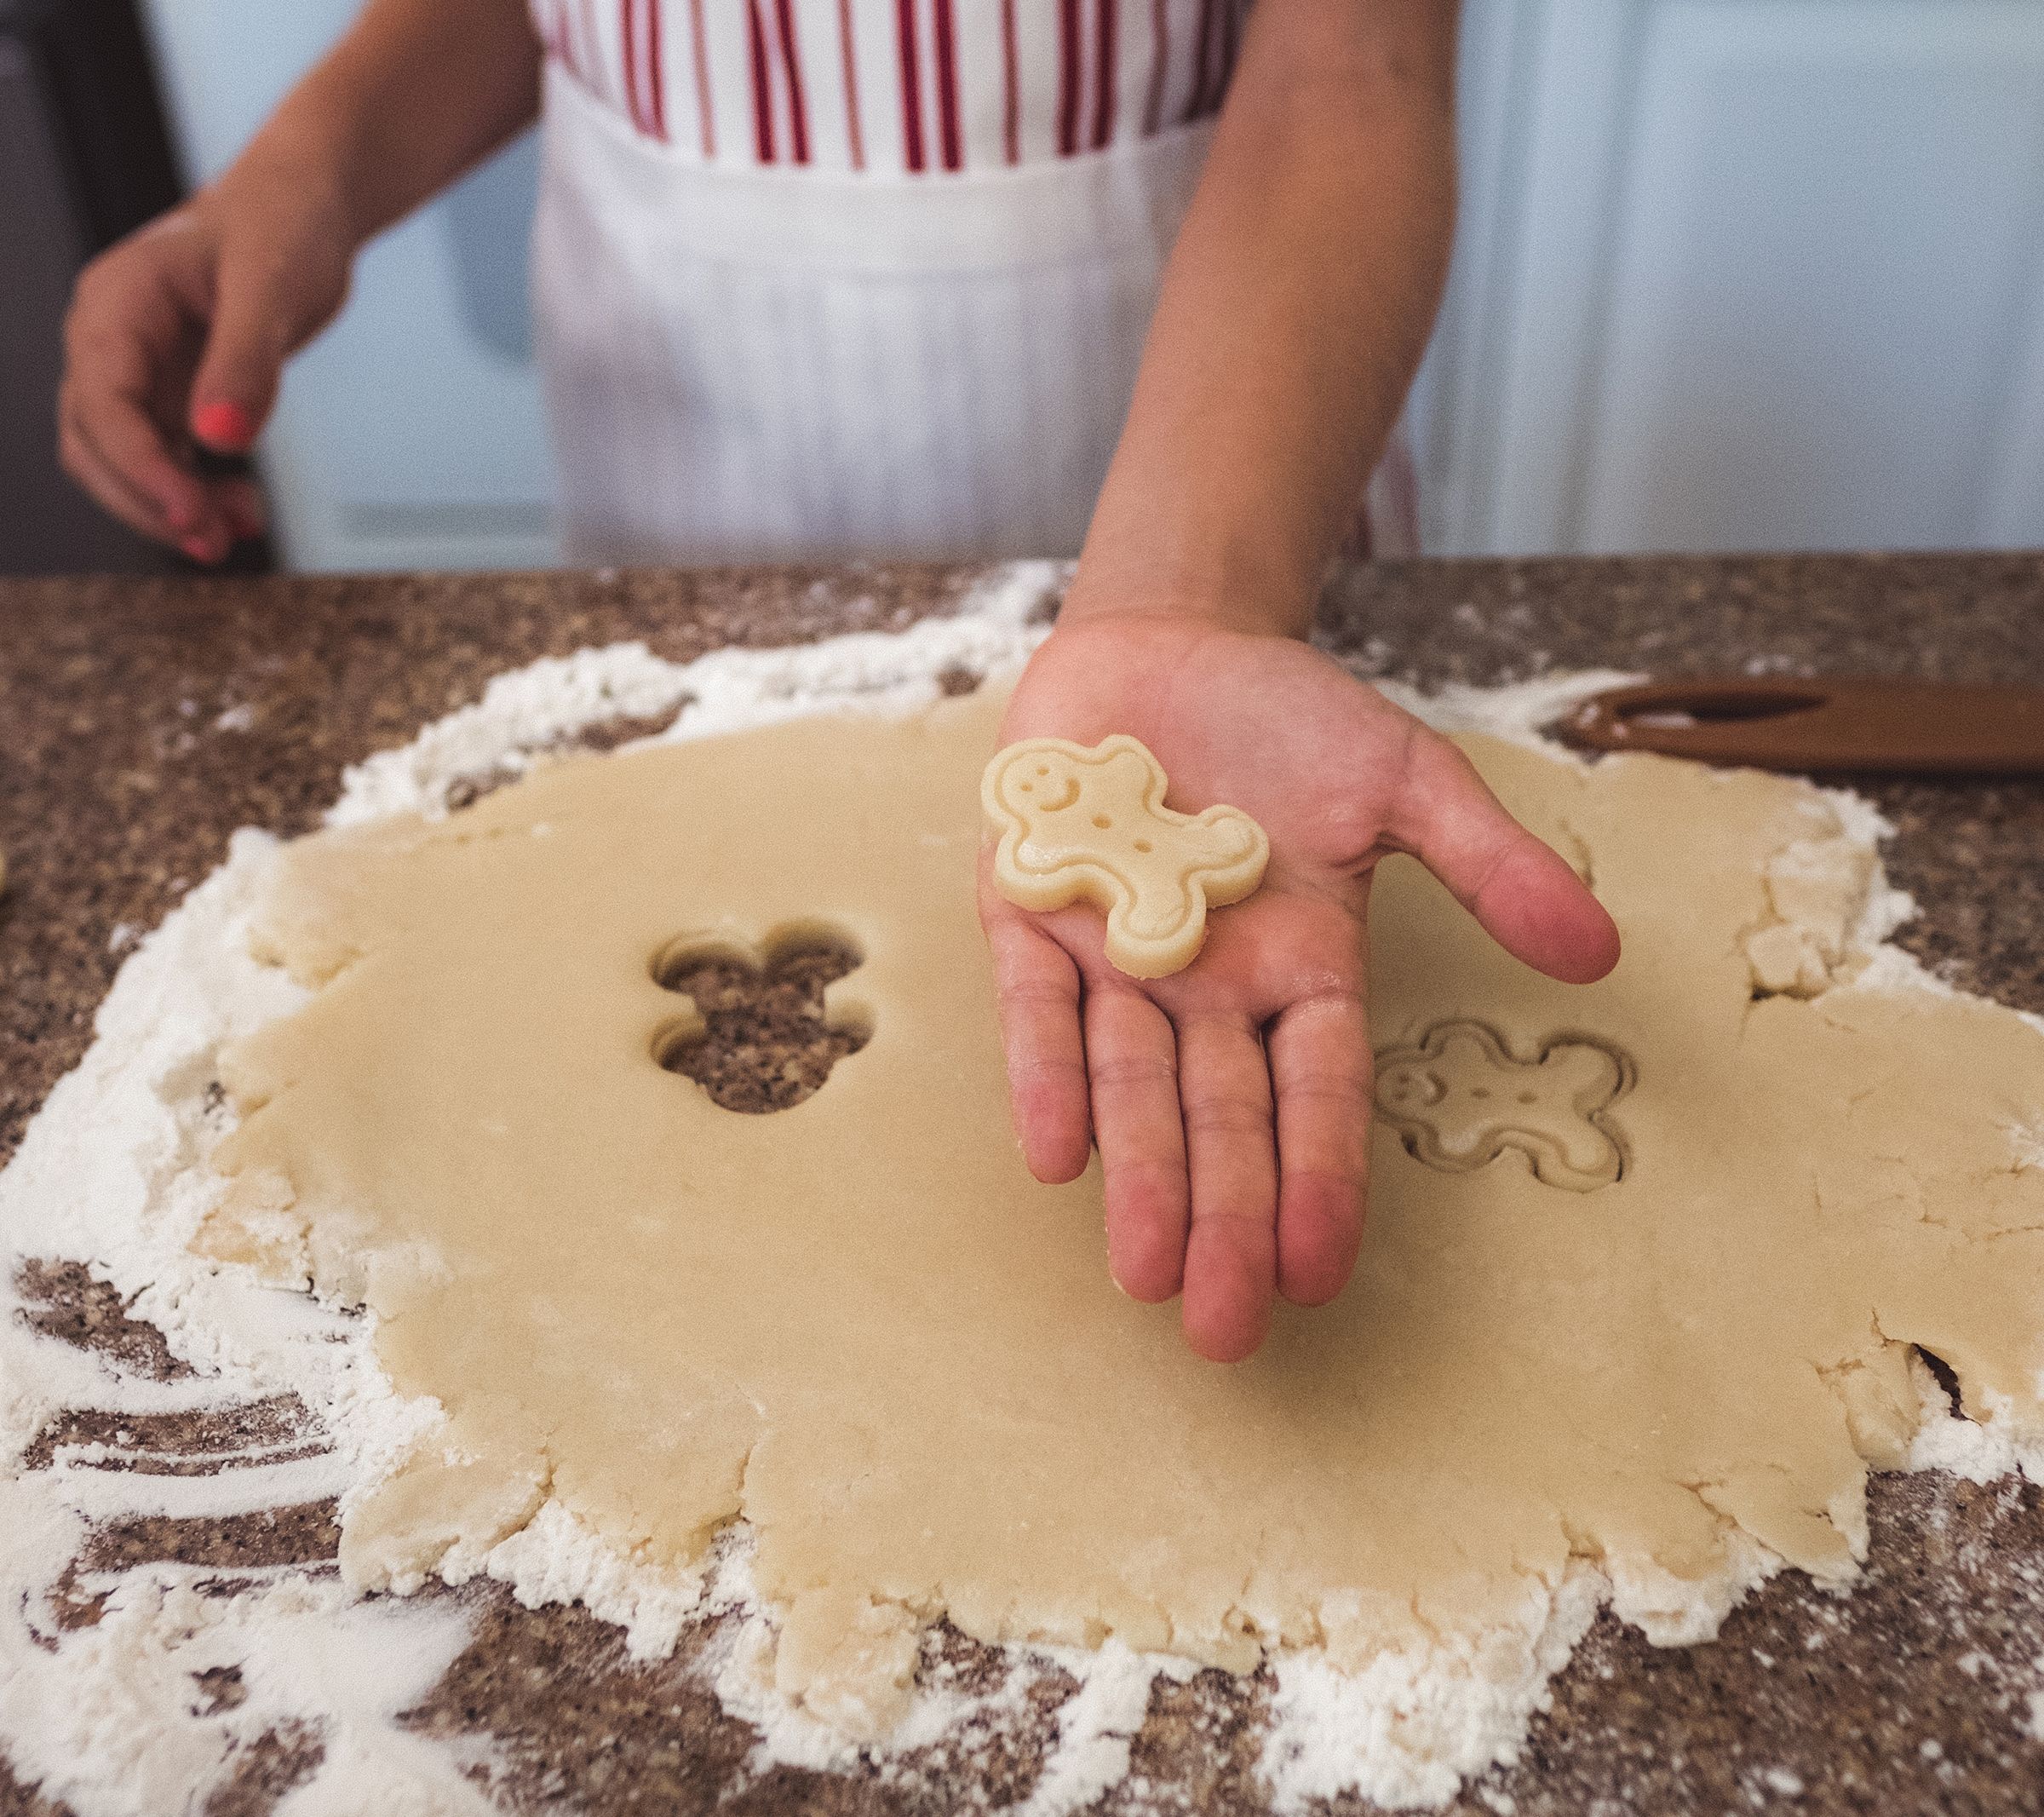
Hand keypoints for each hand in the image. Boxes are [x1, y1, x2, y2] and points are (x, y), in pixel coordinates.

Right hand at [59, 175, 353, 562]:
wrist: (302, 208)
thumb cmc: (282, 225)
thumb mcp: (270, 288)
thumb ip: (244, 364)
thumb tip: (220, 439)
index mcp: (117, 304)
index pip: (102, 403)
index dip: (139, 468)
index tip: (189, 515)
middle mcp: (111, 339)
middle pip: (94, 442)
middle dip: (147, 500)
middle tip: (212, 544)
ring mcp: (138, 368)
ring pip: (123, 459)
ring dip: (170, 505)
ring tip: (237, 532)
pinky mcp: (171, 391)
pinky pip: (165, 457)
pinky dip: (195, 491)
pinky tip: (242, 512)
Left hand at [979, 611, 1620, 1361]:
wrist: (1170, 644)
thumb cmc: (1290, 720)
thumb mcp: (1406, 781)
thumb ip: (1489, 865)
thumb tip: (1599, 952)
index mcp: (1301, 968)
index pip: (1316, 1095)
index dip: (1320, 1179)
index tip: (1321, 1274)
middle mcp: (1208, 986)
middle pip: (1219, 1118)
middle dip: (1223, 1219)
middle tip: (1224, 1330)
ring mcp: (1115, 954)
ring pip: (1128, 1083)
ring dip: (1138, 1175)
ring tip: (1144, 1275)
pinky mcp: (1029, 911)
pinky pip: (1038, 1005)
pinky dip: (1045, 1072)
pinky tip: (1055, 1155)